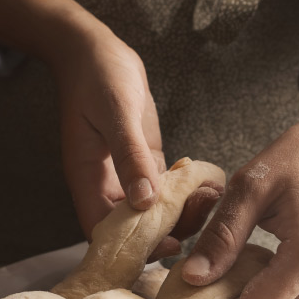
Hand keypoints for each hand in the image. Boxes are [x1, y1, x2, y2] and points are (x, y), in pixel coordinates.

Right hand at [0, 0, 219, 257]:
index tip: (168, 244)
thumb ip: (130, 157)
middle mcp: (106, 185)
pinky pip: (164, 189)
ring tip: (210, 199)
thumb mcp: (116, 115)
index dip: (133, 246)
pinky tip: (208, 184)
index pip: (105, 230)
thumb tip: (144, 203)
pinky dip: (185, 192)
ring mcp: (127, 175)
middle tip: (201, 221)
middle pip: (133, 229)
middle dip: (166, 233)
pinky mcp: (144, 162)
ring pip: (153, 212)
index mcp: (88, 180)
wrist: (96, 52)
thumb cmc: (98, 79)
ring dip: (181, 213)